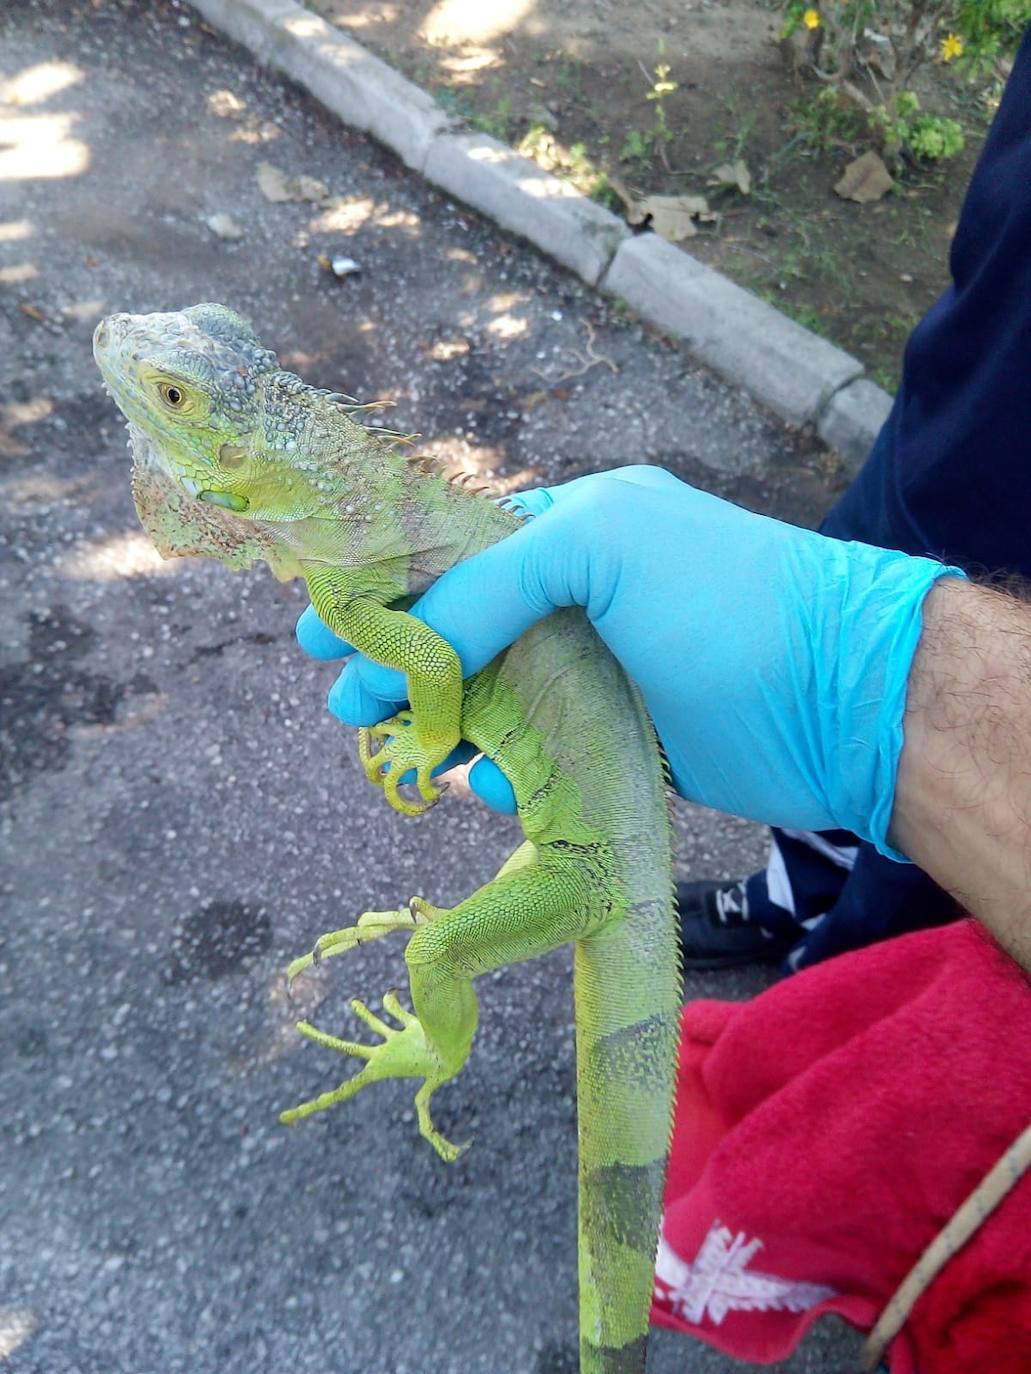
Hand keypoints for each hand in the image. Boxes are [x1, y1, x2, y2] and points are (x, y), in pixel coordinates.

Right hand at [296, 467, 960, 855]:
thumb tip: (403, 646)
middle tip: (342, 700)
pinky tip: (492, 789)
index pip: (457, 551)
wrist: (845, 699)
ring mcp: (606, 676)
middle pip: (466, 633)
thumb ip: (491, 582)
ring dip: (448, 727)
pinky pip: (546, 762)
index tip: (323, 624)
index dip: (388, 588)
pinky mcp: (628, 746)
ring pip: (499, 704)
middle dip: (401, 664)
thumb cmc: (725, 599)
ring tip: (404, 752)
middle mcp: (585, 599)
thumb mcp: (600, 548)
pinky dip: (512, 778)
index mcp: (577, 529)